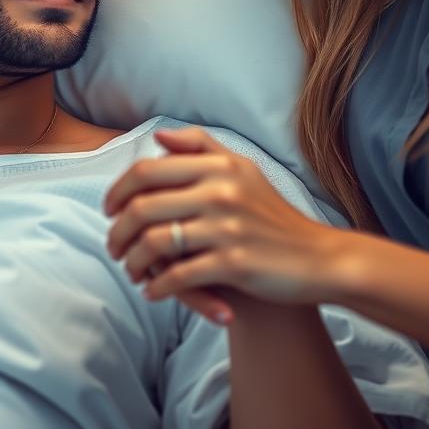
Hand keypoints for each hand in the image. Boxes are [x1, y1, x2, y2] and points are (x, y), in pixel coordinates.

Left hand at [104, 127, 342, 320]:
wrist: (318, 259)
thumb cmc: (272, 216)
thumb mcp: (243, 171)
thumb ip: (201, 148)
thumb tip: (157, 137)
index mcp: (220, 166)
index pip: (147, 170)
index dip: (117, 191)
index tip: (110, 210)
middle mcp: (222, 191)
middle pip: (142, 207)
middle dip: (117, 231)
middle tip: (113, 247)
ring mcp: (228, 228)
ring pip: (154, 244)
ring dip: (133, 262)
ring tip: (131, 271)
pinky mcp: (234, 264)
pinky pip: (178, 277)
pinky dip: (157, 288)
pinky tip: (153, 292)